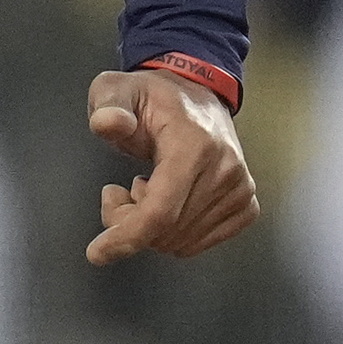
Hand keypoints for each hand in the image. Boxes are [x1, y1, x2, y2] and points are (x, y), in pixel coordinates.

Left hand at [82, 66, 255, 266]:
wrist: (196, 97)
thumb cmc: (154, 98)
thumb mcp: (118, 90)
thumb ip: (108, 106)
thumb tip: (109, 122)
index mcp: (194, 144)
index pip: (161, 210)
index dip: (127, 236)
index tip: (97, 252)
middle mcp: (225, 169)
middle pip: (165, 231)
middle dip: (128, 224)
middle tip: (117, 194)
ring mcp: (240, 189)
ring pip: (180, 242)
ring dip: (150, 228)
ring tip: (144, 189)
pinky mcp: (245, 204)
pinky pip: (197, 243)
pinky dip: (173, 234)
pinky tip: (167, 201)